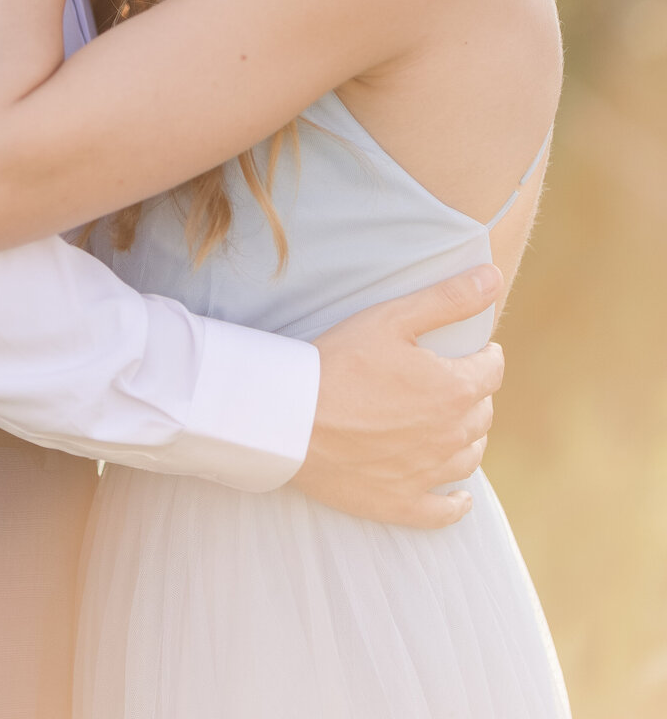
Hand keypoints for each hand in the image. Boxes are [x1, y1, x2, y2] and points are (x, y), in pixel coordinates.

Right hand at [291, 264, 504, 527]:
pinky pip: (443, 511)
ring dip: (469, 438)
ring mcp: (427, 474)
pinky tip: (459, 497)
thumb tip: (494, 276)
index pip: (491, 370)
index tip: (478, 349)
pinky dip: (456, 502)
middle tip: (455, 380)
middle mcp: (450, 436)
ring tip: (456, 424)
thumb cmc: (339, 361)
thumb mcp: (392, 317)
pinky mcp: (401, 503)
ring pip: (470, 457)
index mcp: (453, 390)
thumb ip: (448, 298)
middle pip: (482, 414)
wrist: (292, 419)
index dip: (487, 355)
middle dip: (476, 394)